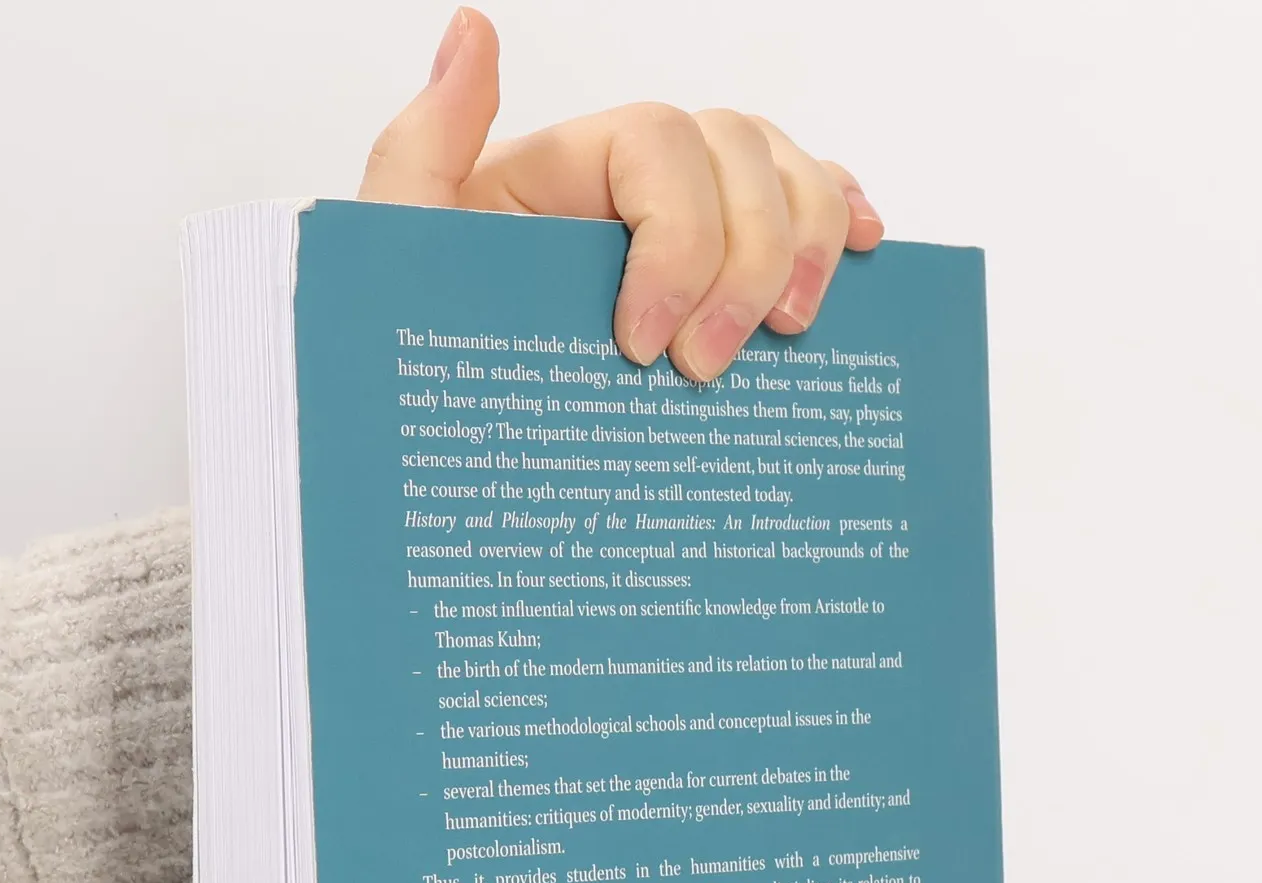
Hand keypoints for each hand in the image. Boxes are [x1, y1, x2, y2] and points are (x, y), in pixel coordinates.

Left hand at [358, 8, 883, 382]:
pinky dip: (844, 224)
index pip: (659, 147)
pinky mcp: (726, 287)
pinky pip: (806, 220)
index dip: (677, 237)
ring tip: (790, 331)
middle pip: (739, 153)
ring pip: (787, 178)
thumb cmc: (421, 363)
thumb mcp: (395, 262)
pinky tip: (866, 257)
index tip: (644, 346)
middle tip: (711, 369)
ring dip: (807, 243)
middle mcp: (635, 186)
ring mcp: (692, 231)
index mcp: (564, 172)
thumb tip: (474, 30)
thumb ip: (420, 149)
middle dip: (747, 257)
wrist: (452, 460)